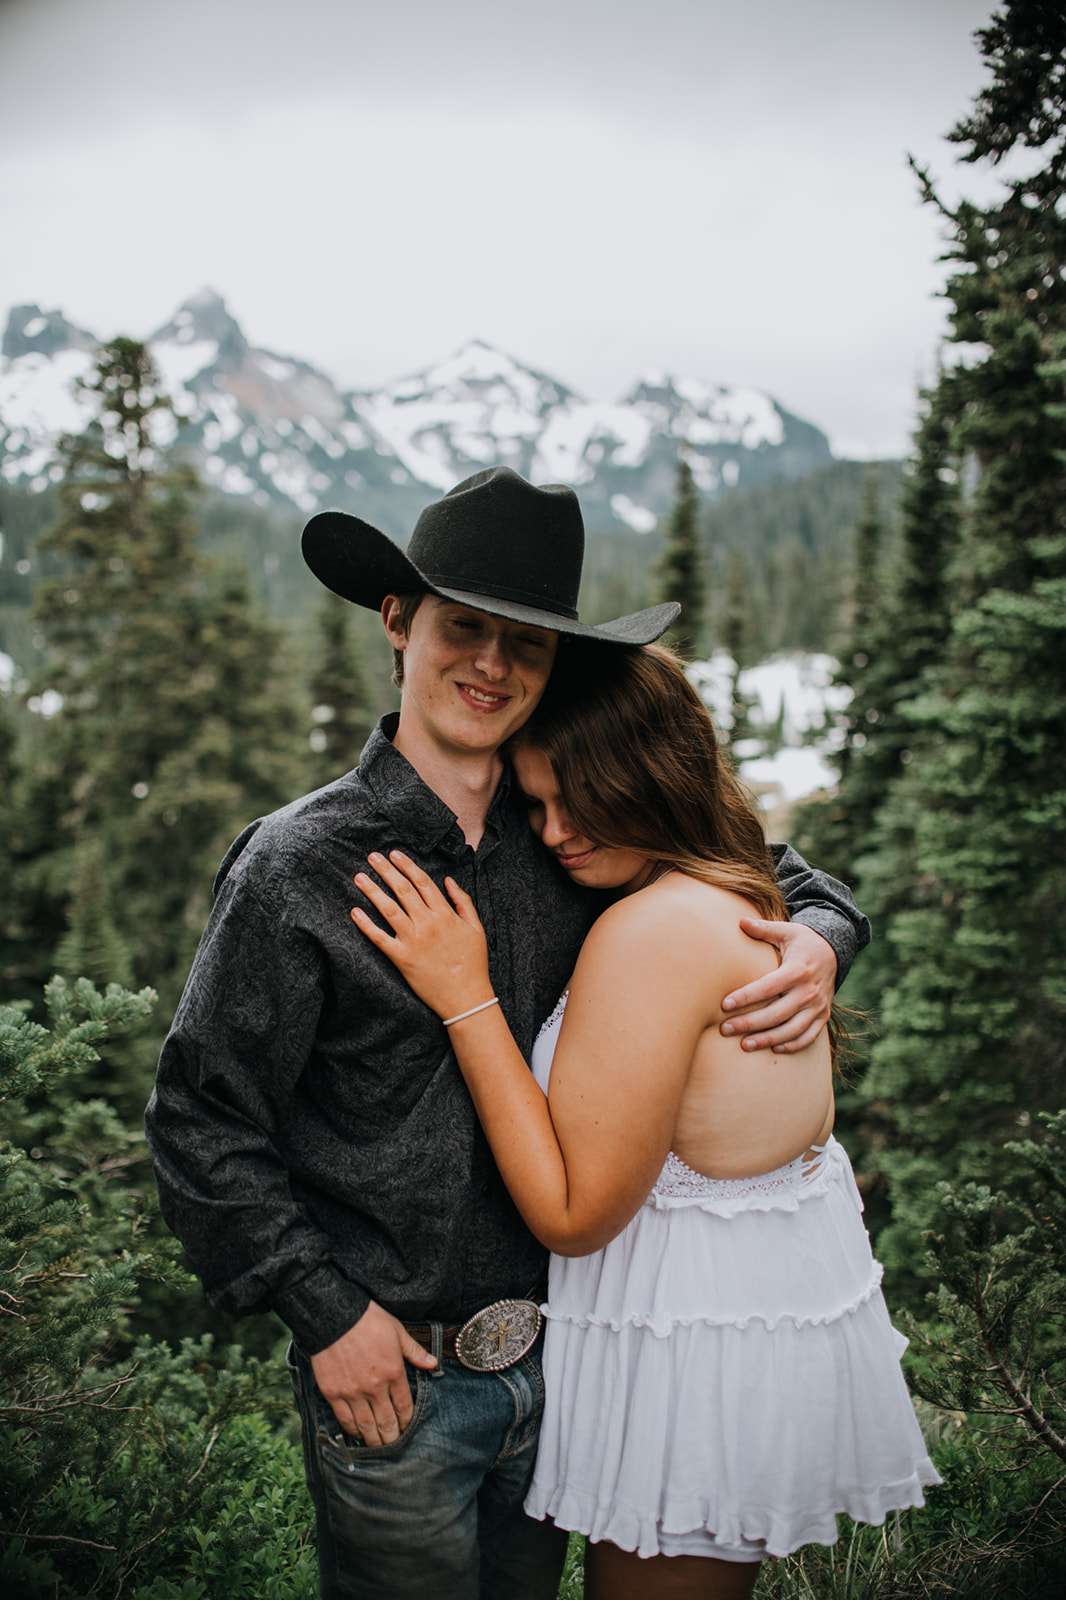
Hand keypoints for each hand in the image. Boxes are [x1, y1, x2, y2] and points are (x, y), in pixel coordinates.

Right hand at [310, 1301, 437, 1445]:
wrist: (335, 1316)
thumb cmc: (368, 1320)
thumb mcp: (397, 1331)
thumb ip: (415, 1351)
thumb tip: (433, 1364)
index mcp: (394, 1372)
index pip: (404, 1407)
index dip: (406, 1422)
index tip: (406, 1429)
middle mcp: (375, 1387)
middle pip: (387, 1422)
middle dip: (393, 1437)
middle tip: (394, 1444)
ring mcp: (354, 1393)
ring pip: (367, 1426)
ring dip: (374, 1440)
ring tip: (379, 1446)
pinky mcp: (334, 1393)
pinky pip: (345, 1420)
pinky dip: (353, 1431)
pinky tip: (358, 1434)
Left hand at [351, 851, 493, 1020]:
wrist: (466, 996)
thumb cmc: (474, 963)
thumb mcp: (476, 928)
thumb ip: (463, 901)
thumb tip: (448, 880)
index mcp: (445, 914)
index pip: (422, 882)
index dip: (407, 866)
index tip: (395, 854)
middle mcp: (427, 923)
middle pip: (403, 890)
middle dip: (386, 871)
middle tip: (373, 857)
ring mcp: (413, 940)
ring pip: (388, 909)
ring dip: (372, 891)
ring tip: (359, 877)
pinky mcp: (402, 958)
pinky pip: (380, 938)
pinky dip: (366, 925)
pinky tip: (355, 912)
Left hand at [720, 919, 836, 1052]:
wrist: (834, 951)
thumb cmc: (802, 941)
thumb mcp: (786, 930)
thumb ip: (763, 928)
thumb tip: (740, 921)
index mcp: (798, 970)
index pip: (768, 987)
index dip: (746, 997)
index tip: (724, 1005)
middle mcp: (809, 990)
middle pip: (777, 1013)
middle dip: (750, 1023)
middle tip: (725, 1029)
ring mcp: (818, 1005)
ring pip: (792, 1029)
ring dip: (768, 1039)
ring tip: (744, 1045)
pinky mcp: (823, 1015)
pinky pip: (808, 1036)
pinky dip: (792, 1045)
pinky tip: (773, 1049)